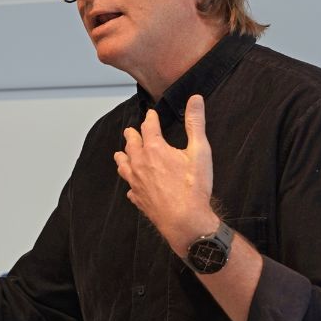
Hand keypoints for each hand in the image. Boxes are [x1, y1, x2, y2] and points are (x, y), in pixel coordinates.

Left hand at [113, 94, 217, 250]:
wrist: (185, 221)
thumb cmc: (193, 187)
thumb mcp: (200, 151)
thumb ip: (196, 123)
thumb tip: (195, 99)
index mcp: (154, 149)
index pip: (148, 127)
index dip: (150, 119)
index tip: (151, 114)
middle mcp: (140, 164)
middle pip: (131, 145)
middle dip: (132, 135)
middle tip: (130, 131)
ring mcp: (137, 183)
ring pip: (124, 166)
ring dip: (123, 157)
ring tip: (120, 154)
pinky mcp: (138, 199)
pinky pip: (130, 189)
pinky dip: (130, 184)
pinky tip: (131, 187)